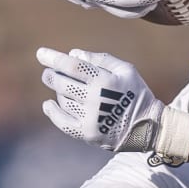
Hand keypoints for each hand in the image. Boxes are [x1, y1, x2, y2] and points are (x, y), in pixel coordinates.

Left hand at [37, 47, 164, 151]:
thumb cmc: (136, 93)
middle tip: (49, 73)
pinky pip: (62, 123)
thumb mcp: (126, 70)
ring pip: (62, 101)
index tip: (41, 53)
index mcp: (105, 81)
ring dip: (59, 92)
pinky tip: (49, 105)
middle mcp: (95, 100)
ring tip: (64, 90)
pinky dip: (53, 113)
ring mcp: (90, 118)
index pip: (73, 67)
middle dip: (51, 75)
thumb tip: (73, 54)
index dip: (54, 58)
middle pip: (62, 84)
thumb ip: (100, 59)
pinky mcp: (87, 134)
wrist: (148, 127)